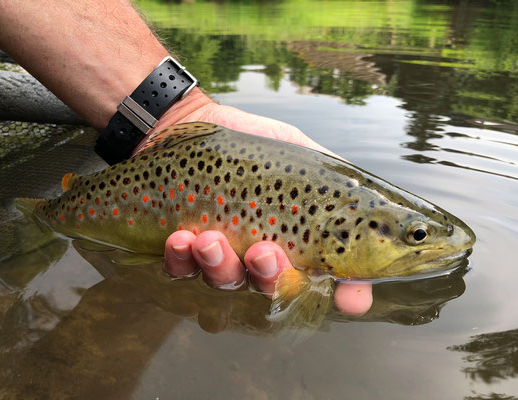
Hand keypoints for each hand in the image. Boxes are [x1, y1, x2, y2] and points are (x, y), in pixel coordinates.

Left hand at [135, 91, 372, 315]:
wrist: (184, 122)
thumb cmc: (247, 142)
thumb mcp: (299, 152)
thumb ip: (332, 179)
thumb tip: (376, 204)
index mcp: (297, 237)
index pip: (329, 274)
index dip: (346, 294)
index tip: (350, 297)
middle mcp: (262, 254)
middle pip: (276, 288)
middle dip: (272, 277)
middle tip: (265, 252)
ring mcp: (222, 255)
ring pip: (228, 282)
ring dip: (221, 267)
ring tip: (209, 240)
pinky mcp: (183, 250)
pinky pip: (182, 269)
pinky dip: (182, 259)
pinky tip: (180, 238)